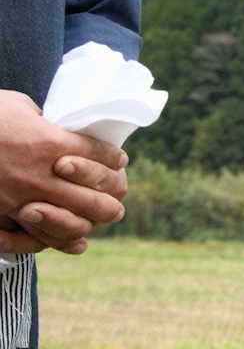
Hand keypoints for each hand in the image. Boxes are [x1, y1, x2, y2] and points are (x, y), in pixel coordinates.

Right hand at [0, 89, 129, 254]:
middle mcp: (41, 176)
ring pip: (71, 222)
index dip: (115, 159)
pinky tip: (74, 242)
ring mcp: (20, 201)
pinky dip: (56, 242)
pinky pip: (34, 240)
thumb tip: (59, 125)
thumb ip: (46, 121)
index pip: (102, 156)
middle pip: (94, 197)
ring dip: (92, 221)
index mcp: (50, 143)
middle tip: (119, 195)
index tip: (120, 160)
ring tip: (103, 218)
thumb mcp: (20, 106)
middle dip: (114, 196)